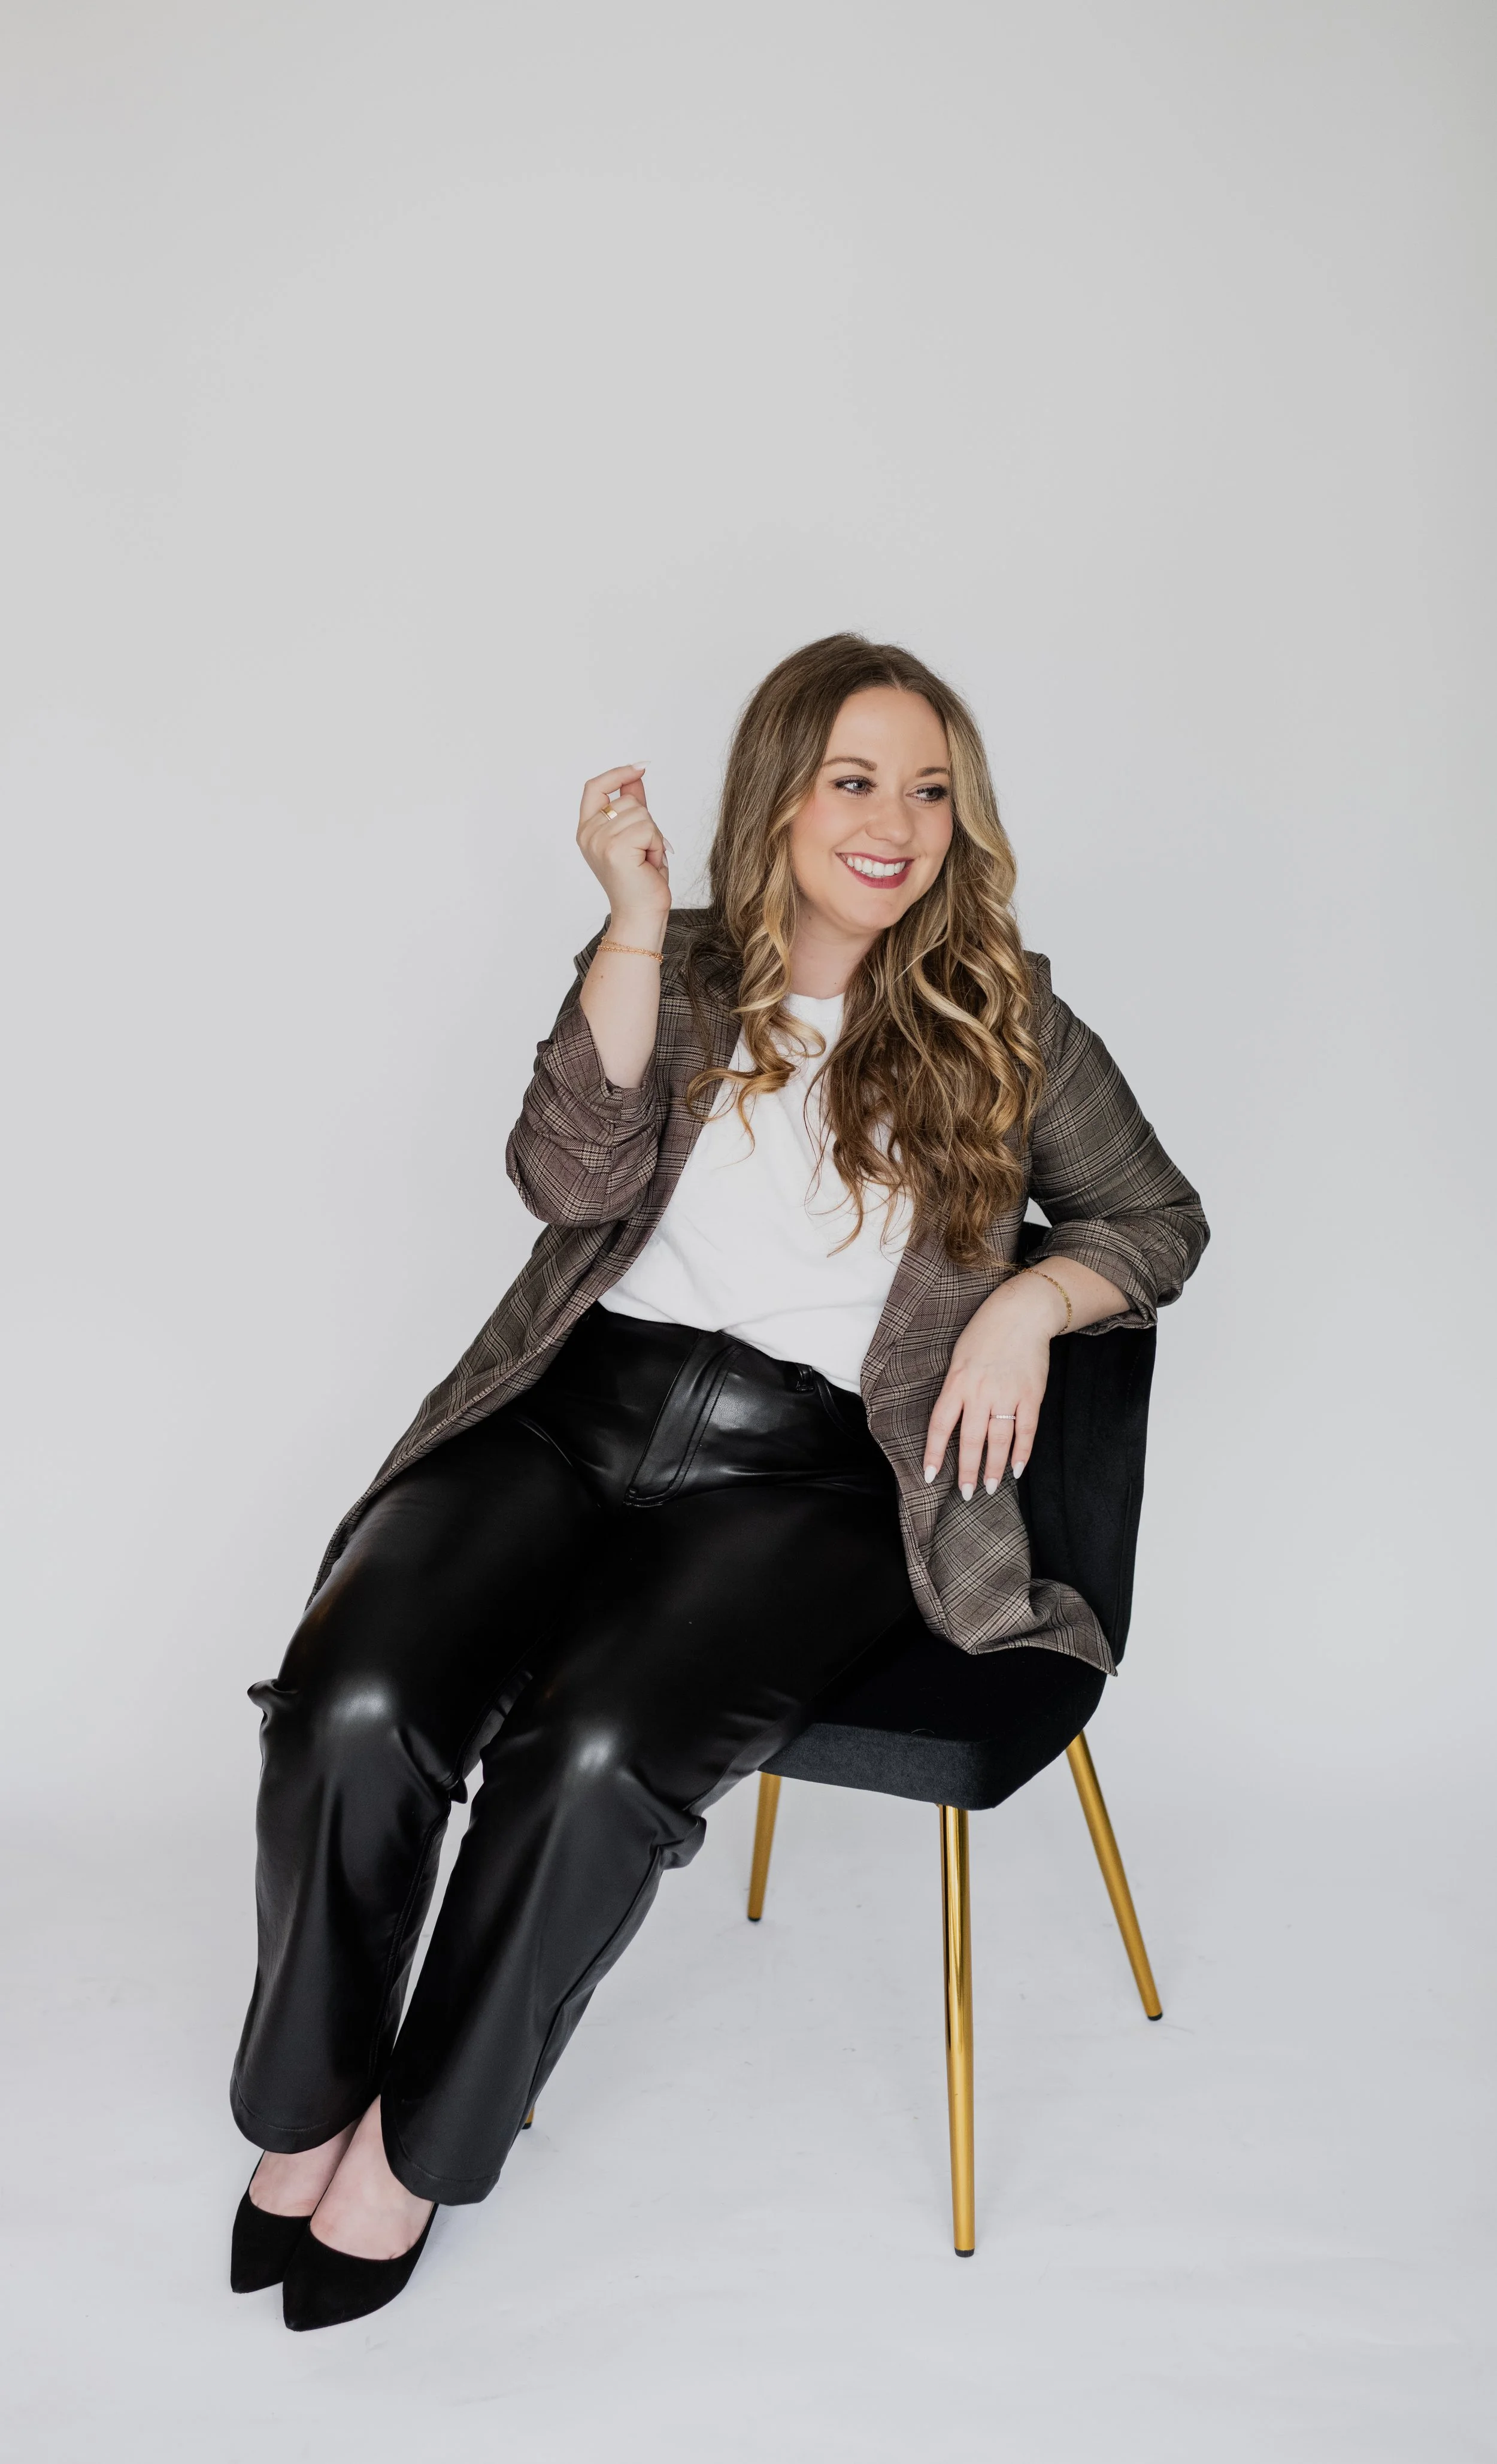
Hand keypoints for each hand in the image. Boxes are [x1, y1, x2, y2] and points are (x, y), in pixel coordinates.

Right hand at [577, 766, 670, 941]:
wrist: (640, 915)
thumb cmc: (639, 880)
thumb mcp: (635, 836)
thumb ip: (632, 806)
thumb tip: (637, 775)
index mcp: (586, 829)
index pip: (594, 787)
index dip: (618, 774)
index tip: (639, 767)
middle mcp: (588, 834)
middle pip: (627, 801)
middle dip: (646, 823)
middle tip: (644, 851)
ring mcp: (599, 840)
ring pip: (641, 814)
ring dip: (653, 837)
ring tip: (645, 860)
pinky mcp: (615, 848)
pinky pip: (649, 829)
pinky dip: (656, 846)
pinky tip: (649, 864)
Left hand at [923, 1272, 1067, 1497]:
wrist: (1021, 1313)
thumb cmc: (985, 1334)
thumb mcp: (959, 1358)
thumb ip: (956, 1389)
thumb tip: (951, 1422)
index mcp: (957, 1383)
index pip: (941, 1425)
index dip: (934, 1453)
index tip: (931, 1476)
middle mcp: (980, 1391)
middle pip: (971, 1440)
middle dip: (967, 1470)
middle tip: (966, 1493)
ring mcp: (1007, 1394)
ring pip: (999, 1440)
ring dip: (994, 1467)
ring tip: (989, 1487)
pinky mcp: (1031, 1395)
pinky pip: (1026, 1430)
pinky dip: (1022, 1452)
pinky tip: (1017, 1469)